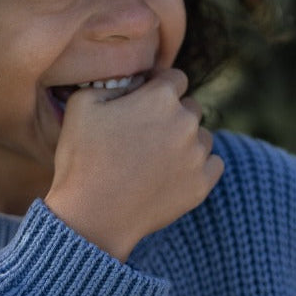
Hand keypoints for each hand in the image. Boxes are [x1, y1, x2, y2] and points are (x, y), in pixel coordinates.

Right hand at [44, 68, 223, 260]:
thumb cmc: (82, 159)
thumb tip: (134, 84)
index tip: (143, 104)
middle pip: (190, 107)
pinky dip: (197, 168)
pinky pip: (213, 165)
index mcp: (161, 97)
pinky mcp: (202, 185)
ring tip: (155, 160)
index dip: (158, 88)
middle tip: (144, 138)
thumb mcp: (82, 104)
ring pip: (202, 137)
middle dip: (171, 116)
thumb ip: (114, 82)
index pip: (175, 78)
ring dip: (185, 142)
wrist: (92, 217)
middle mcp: (186, 122)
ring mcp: (197, 155)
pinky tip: (172, 174)